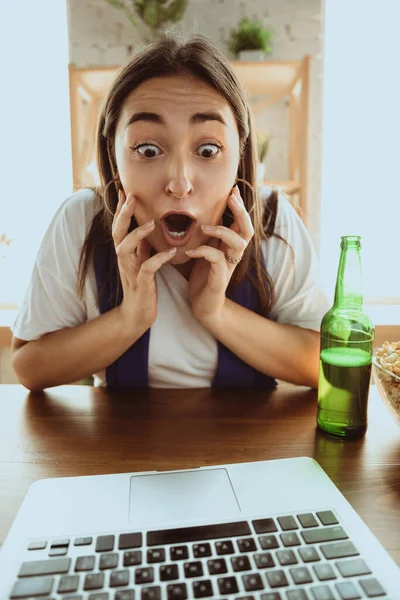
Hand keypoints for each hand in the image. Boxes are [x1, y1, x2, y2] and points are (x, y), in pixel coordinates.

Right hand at [112, 190, 175, 333]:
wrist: (138, 314)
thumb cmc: (142, 286)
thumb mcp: (141, 262)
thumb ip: (142, 246)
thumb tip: (146, 226)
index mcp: (125, 253)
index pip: (120, 226)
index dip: (121, 209)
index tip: (124, 190)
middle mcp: (124, 259)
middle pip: (117, 232)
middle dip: (123, 214)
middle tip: (131, 196)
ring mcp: (130, 271)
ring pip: (125, 248)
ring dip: (138, 234)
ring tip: (153, 222)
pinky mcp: (141, 284)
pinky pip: (147, 268)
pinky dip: (158, 259)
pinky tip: (171, 253)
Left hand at [185, 185, 253, 324]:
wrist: (202, 306)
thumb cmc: (202, 276)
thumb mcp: (203, 250)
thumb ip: (205, 234)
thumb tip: (196, 211)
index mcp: (230, 246)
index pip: (241, 222)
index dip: (239, 205)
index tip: (232, 189)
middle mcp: (234, 254)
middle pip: (247, 229)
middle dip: (240, 212)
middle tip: (231, 197)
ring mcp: (229, 266)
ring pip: (237, 243)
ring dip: (221, 231)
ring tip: (203, 228)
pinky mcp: (220, 278)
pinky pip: (217, 260)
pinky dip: (203, 252)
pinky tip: (189, 252)